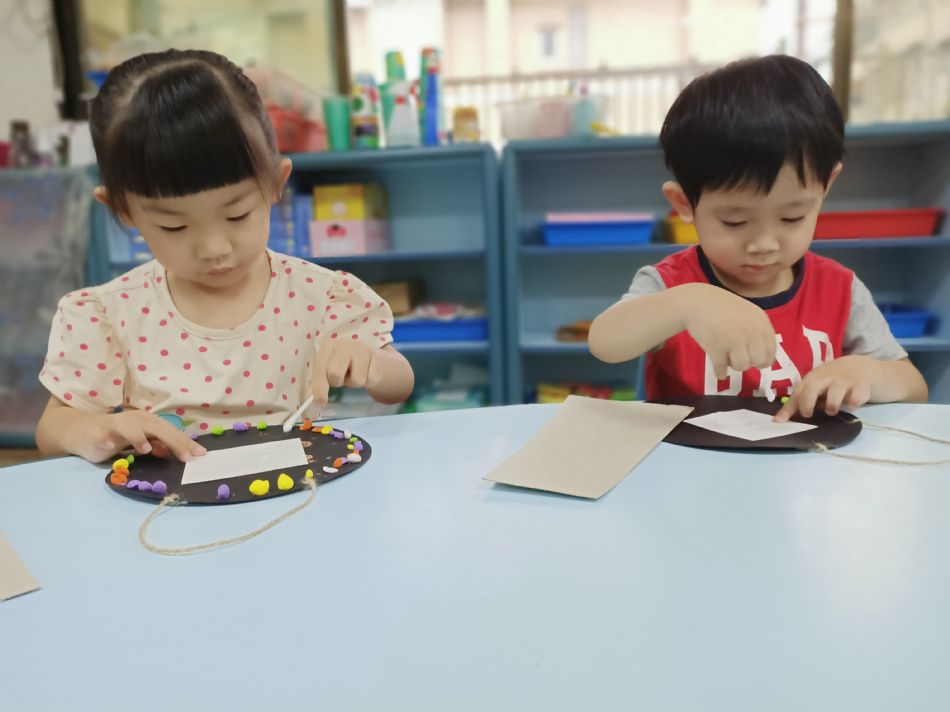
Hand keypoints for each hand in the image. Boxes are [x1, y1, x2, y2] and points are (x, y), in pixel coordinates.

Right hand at [68, 410, 206, 463]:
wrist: (82, 431)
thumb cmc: (115, 437)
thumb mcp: (140, 443)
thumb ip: (156, 446)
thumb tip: (171, 452)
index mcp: (148, 422)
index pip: (170, 432)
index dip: (185, 443)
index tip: (201, 455)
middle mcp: (135, 420)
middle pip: (157, 428)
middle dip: (173, 441)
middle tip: (186, 456)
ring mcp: (115, 424)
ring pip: (130, 427)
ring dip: (138, 437)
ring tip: (146, 449)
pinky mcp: (97, 432)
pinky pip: (102, 435)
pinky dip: (107, 439)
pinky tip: (110, 447)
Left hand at [310, 340, 382, 408]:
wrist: (365, 356)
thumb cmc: (341, 364)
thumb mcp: (327, 369)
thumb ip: (319, 383)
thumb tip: (315, 400)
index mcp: (327, 347)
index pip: (320, 369)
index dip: (320, 387)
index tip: (321, 402)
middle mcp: (344, 345)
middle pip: (335, 373)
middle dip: (337, 382)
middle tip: (340, 380)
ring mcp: (361, 350)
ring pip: (356, 380)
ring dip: (354, 383)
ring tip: (353, 375)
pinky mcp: (376, 357)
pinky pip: (371, 379)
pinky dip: (368, 381)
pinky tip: (365, 372)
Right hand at [683, 284, 776, 379]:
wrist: (697, 301)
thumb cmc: (722, 307)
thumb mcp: (748, 314)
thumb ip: (758, 332)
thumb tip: (763, 358)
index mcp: (761, 323)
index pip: (771, 351)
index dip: (764, 360)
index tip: (755, 361)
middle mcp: (750, 332)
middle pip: (758, 361)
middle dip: (749, 363)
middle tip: (739, 358)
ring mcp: (733, 340)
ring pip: (741, 366)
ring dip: (734, 366)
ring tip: (727, 359)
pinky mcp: (716, 347)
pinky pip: (722, 368)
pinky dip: (721, 373)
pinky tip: (720, 372)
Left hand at [774, 355, 873, 421]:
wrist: (858, 366)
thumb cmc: (828, 382)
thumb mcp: (811, 389)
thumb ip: (797, 403)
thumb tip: (778, 421)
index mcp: (812, 379)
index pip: (797, 393)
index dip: (789, 408)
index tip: (780, 422)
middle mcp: (826, 378)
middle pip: (813, 386)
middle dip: (807, 402)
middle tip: (808, 415)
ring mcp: (844, 381)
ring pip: (836, 390)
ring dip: (832, 404)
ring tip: (831, 411)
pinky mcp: (860, 386)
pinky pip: (858, 394)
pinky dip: (854, 402)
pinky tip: (851, 406)